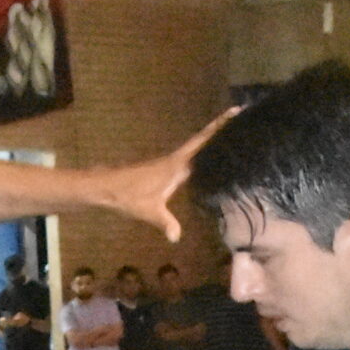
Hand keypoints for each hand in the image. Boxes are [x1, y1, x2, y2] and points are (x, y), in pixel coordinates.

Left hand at [97, 108, 235, 241]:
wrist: (107, 187)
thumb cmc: (129, 196)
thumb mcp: (150, 211)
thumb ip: (165, 223)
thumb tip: (176, 237)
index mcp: (177, 164)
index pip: (202, 141)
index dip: (218, 128)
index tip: (235, 112)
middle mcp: (176, 159)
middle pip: (203, 139)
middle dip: (222, 127)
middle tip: (242, 115)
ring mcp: (171, 162)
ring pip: (197, 146)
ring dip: (213, 137)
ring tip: (234, 132)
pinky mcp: (167, 168)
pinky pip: (191, 155)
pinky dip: (204, 150)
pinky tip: (210, 157)